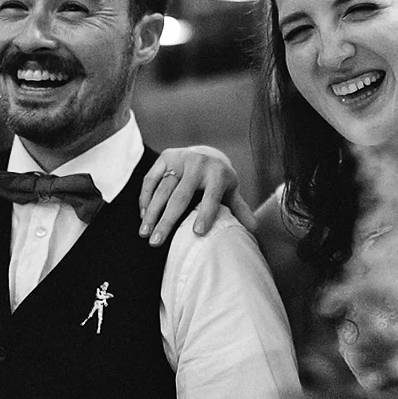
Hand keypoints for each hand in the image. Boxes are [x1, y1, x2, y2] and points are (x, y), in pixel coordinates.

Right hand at [138, 145, 254, 245]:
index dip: (206, 214)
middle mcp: (199, 164)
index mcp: (219, 174)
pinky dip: (145, 198)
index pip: (212, 196)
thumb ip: (240, 210)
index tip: (197, 233)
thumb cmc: (219, 183)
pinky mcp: (165, 157)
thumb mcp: (231, 193)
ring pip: (162, 189)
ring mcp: (180, 159)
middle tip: (156, 243)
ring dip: (151, 213)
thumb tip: (254, 228)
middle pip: (180, 196)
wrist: (206, 155)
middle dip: (167, 221)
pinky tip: (143, 217)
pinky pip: (151, 179)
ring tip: (144, 234)